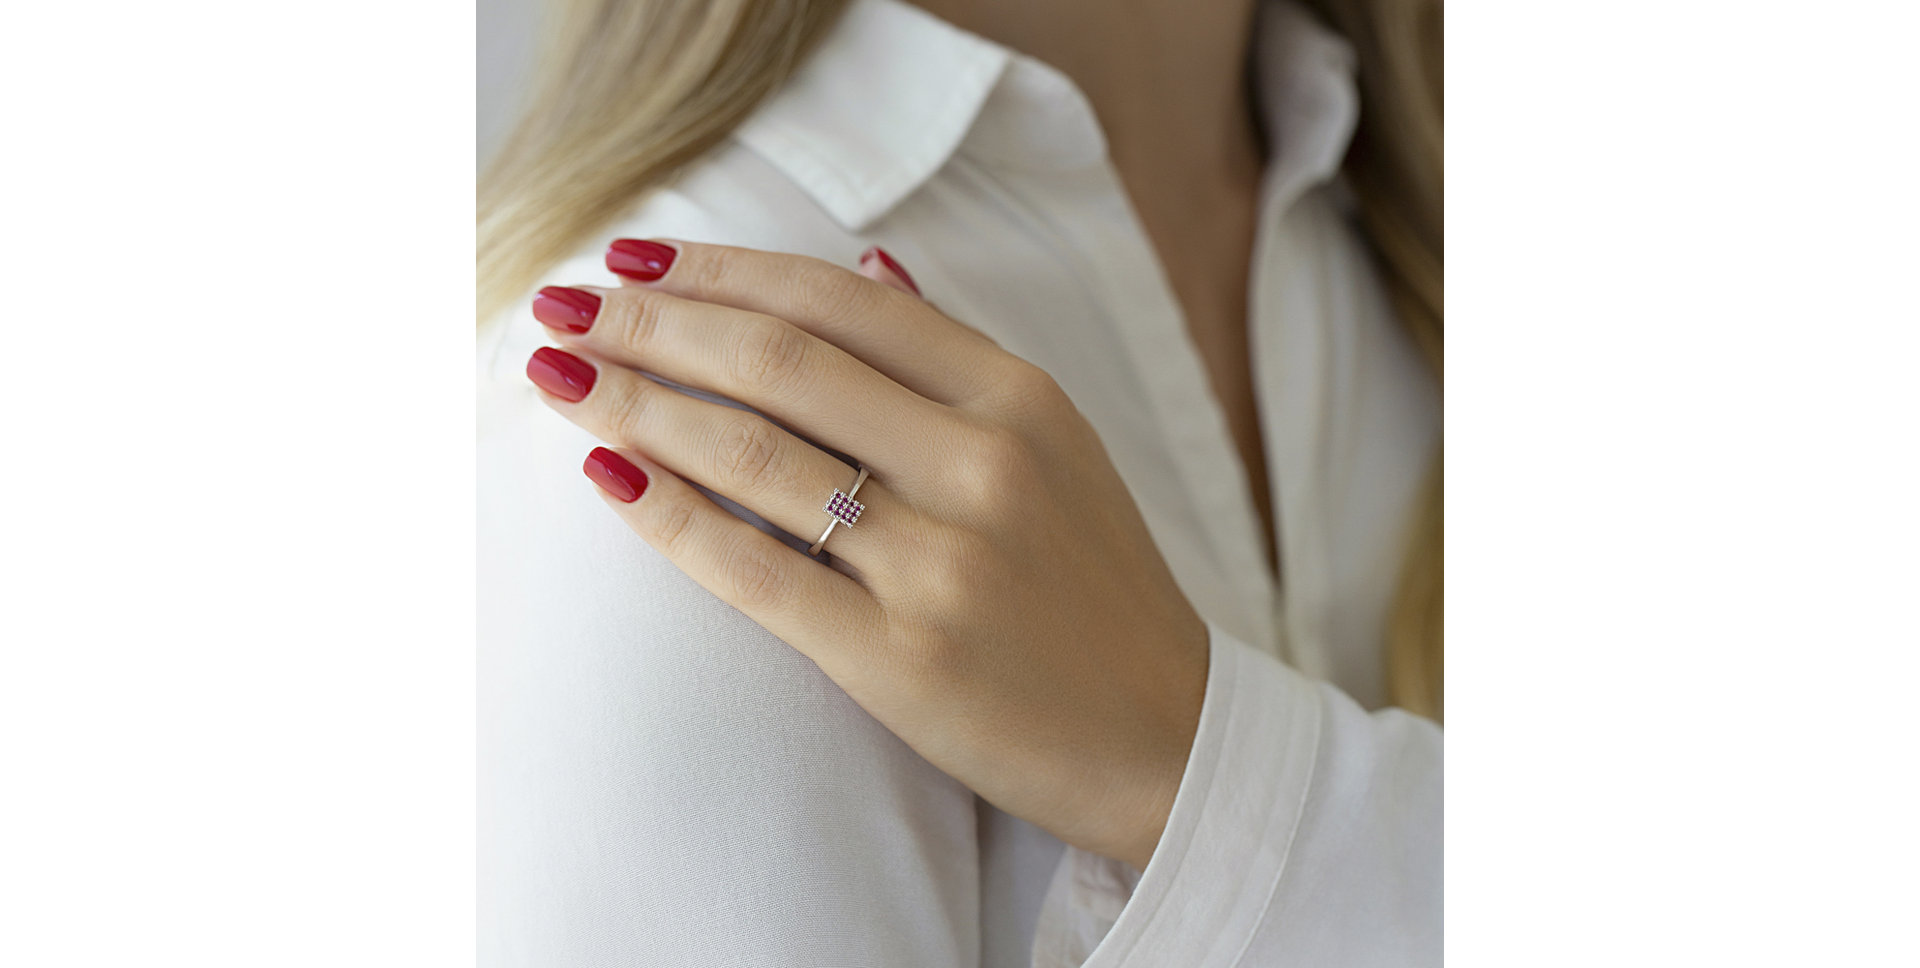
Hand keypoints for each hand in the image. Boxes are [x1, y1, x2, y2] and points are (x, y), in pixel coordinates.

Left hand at [524, 240, 1208, 867]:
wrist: (1165, 739)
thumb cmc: (1095, 587)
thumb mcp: (1056, 444)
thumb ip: (956, 356)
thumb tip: (867, 259)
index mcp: (1019, 398)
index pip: (840, 300)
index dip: (722, 269)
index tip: (637, 257)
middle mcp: (982, 464)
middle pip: (780, 362)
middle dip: (653, 322)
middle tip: (567, 303)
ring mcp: (943, 563)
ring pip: (753, 455)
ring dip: (634, 402)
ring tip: (558, 372)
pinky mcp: (901, 658)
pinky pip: (756, 569)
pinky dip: (669, 513)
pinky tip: (607, 472)